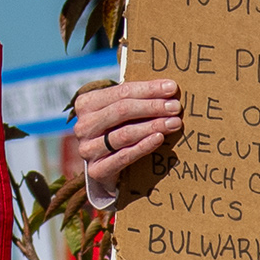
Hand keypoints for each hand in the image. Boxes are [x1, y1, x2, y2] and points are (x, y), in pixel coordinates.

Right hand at [68, 78, 185, 211]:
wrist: (105, 169)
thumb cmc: (117, 132)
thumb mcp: (119, 112)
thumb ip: (135, 98)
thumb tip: (169, 88)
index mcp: (86, 104)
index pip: (121, 92)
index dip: (148, 89)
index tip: (172, 88)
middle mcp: (83, 126)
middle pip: (122, 111)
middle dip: (152, 107)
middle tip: (175, 107)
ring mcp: (87, 149)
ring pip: (124, 133)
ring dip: (153, 126)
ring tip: (174, 123)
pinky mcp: (96, 170)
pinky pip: (124, 156)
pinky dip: (144, 146)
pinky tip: (159, 138)